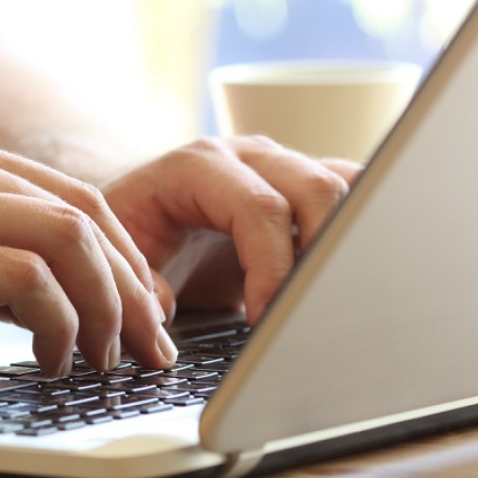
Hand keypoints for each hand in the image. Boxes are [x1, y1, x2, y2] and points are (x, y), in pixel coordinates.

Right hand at [0, 134, 173, 381]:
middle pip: (86, 217)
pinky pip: (26, 281)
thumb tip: (71, 303)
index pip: (78, 202)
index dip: (126, 260)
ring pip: (67, 240)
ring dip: (104, 307)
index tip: (145, 313)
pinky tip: (51, 359)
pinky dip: (59, 324)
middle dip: (131, 288)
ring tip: (104, 358)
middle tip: (149, 346)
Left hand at [102, 136, 361, 324]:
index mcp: (199, 166)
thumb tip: (161, 308)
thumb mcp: (115, 258)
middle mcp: (249, 157)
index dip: (271, 269)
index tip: (264, 320)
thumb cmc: (129, 232)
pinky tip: (350, 275)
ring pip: (348, 186)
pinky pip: (355, 194)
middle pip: (317, 188)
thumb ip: (135, 284)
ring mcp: (283, 167)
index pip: (259, 208)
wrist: (139, 212)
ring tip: (329, 296)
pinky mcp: (306, 189)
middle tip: (305, 313)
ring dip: (349, 242)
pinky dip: (362, 232)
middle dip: (322, 257)